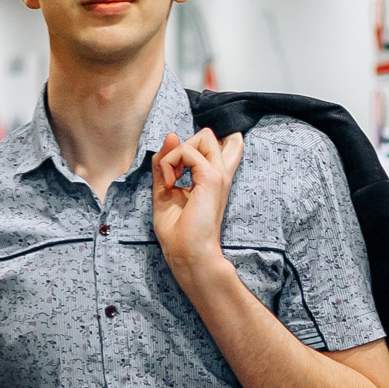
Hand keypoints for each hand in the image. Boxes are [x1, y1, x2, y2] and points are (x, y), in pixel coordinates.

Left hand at [151, 126, 243, 290]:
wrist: (186, 252)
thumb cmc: (177, 230)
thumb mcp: (165, 189)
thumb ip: (165, 163)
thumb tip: (170, 136)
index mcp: (213, 177)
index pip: (223, 144)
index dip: (197, 144)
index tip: (177, 169)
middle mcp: (220, 173)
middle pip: (209, 135)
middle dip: (184, 146)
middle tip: (173, 173)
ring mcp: (218, 174)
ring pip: (203, 136)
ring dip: (176, 154)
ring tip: (171, 179)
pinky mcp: (211, 177)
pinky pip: (186, 151)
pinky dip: (169, 163)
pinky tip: (170, 184)